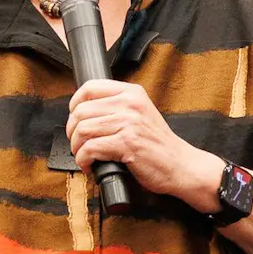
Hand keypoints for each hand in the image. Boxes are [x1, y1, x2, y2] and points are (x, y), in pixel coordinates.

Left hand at [67, 79, 221, 206]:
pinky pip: (90, 149)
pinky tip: (90, 166)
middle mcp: (130, 104)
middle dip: (72, 131)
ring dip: (76, 148)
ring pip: (82, 129)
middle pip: (81, 110)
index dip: (75, 103)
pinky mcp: (127, 143)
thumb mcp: (141, 114)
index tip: (75, 118)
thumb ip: (118, 107)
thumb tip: (84, 111)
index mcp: (132, 93)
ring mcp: (129, 123)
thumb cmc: (158, 144)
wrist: (180, 165)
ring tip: (84, 156)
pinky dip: (83, 160)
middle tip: (78, 143)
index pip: (90, 87)